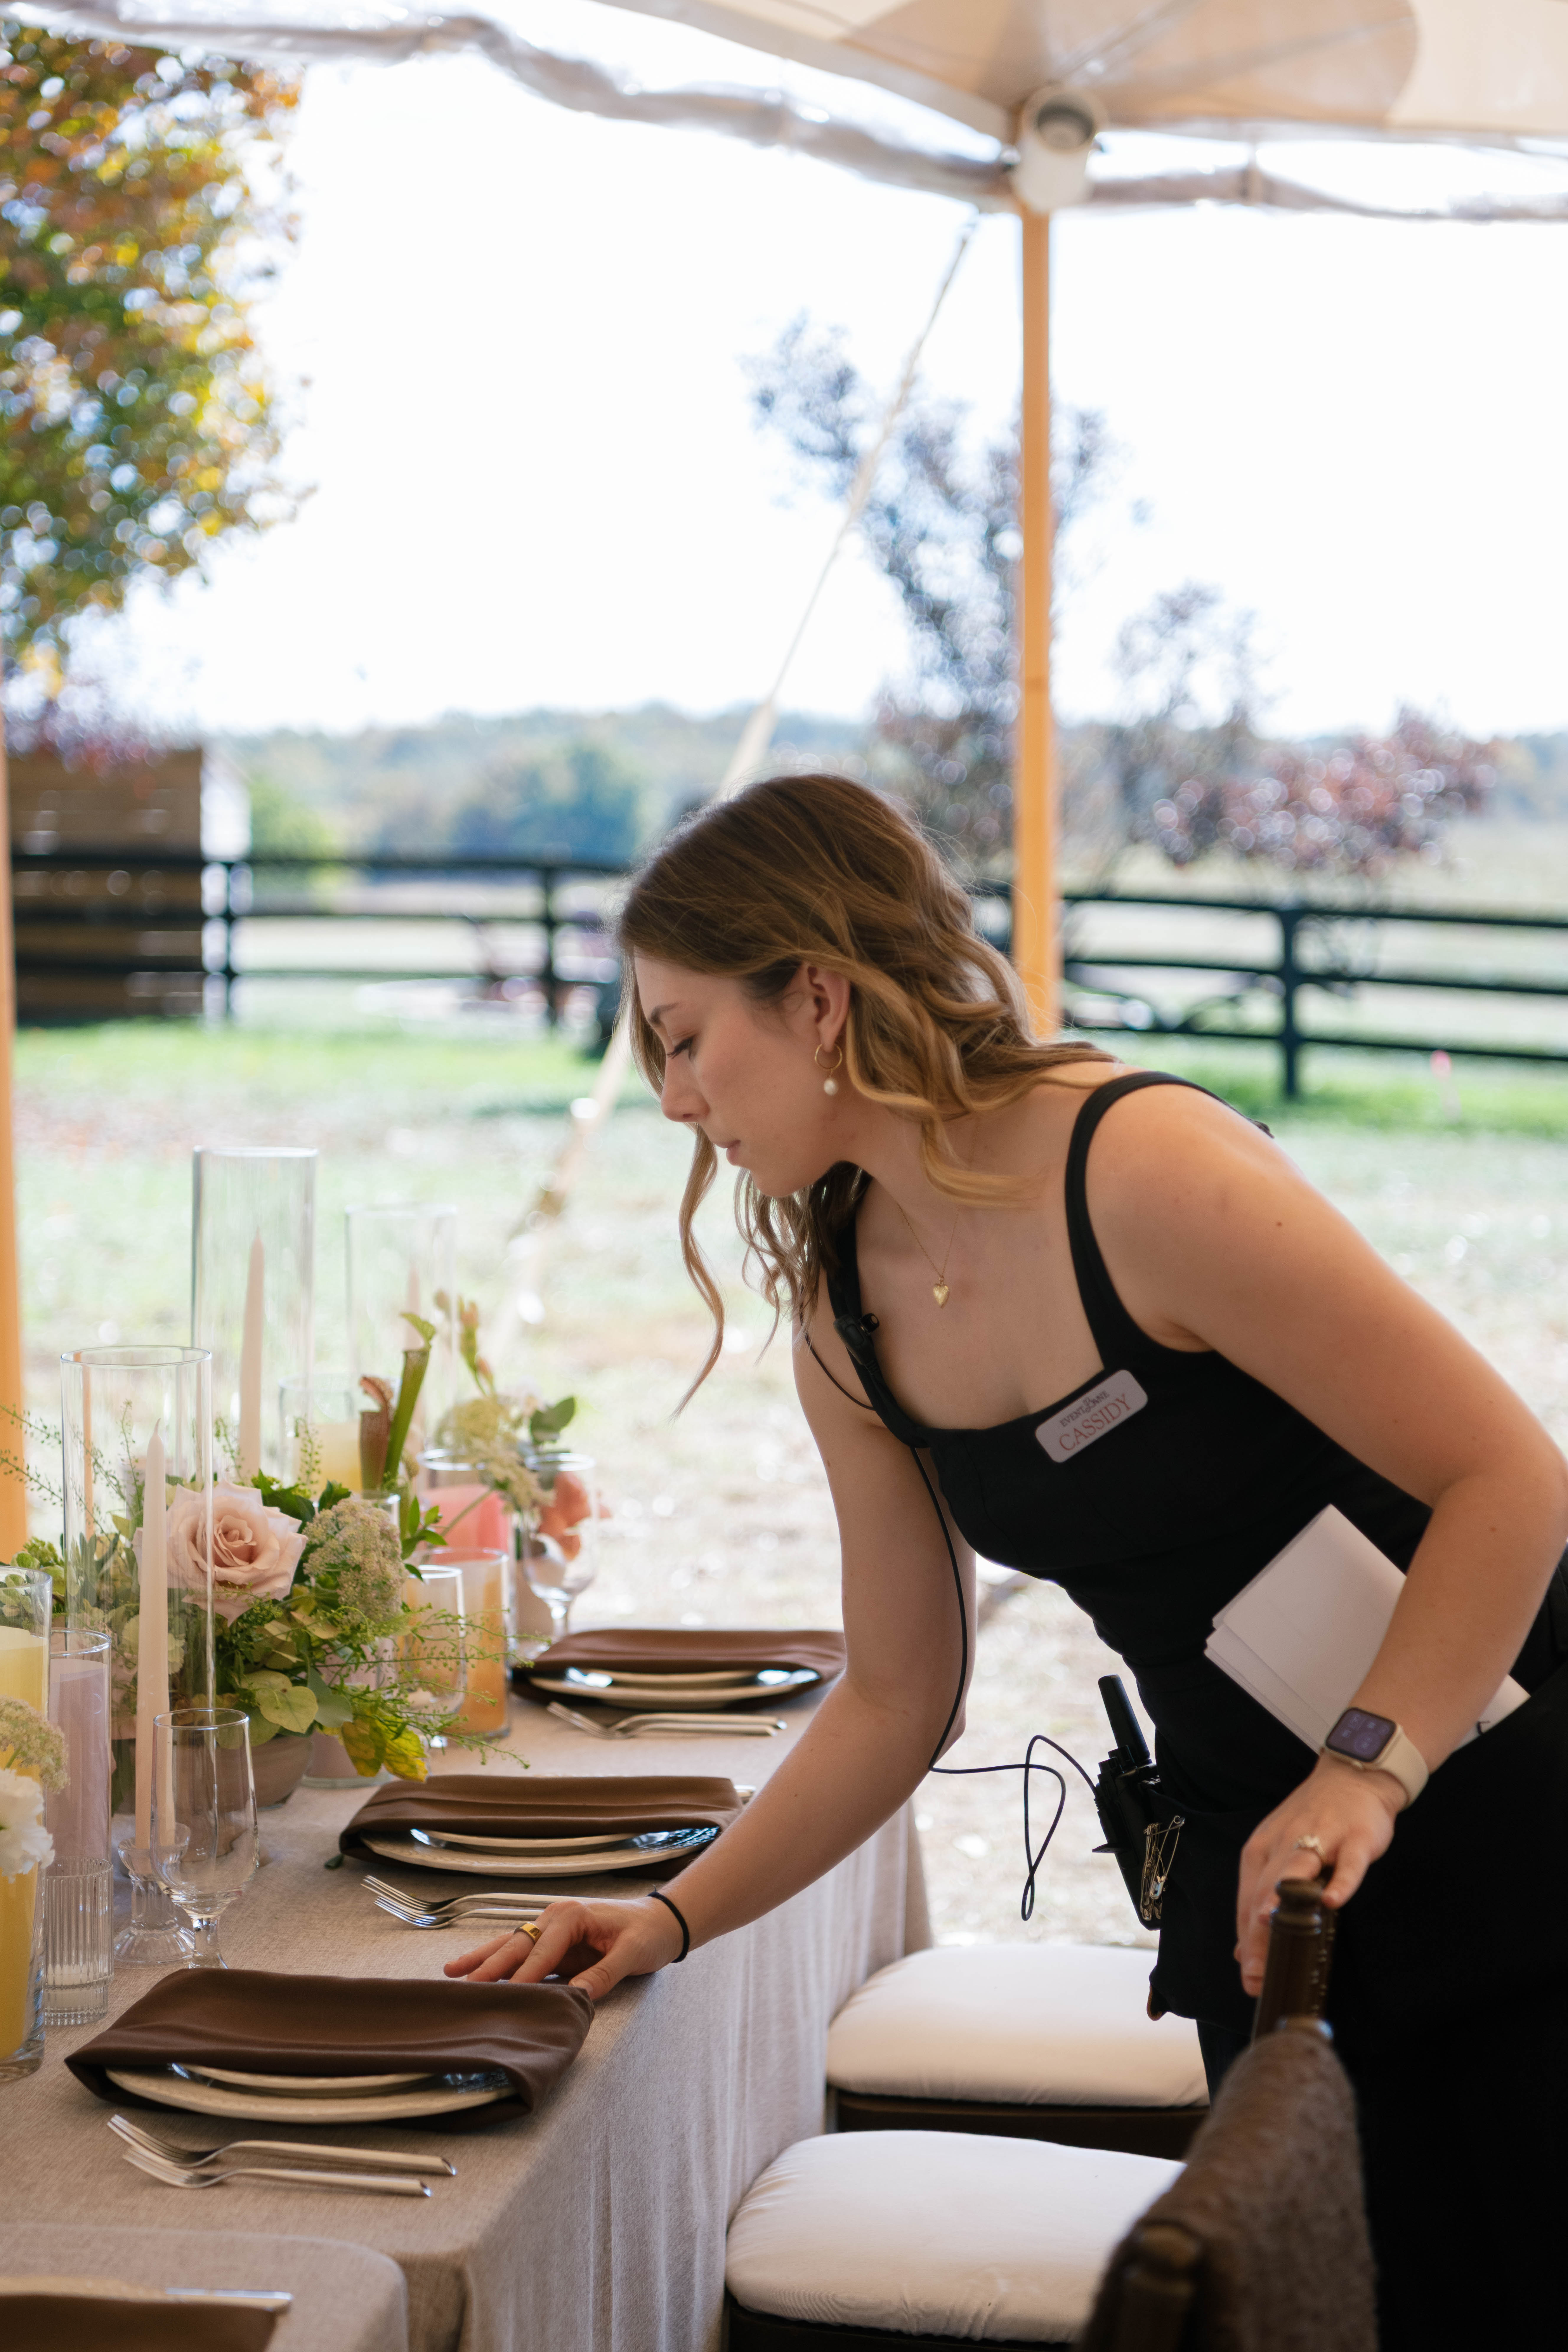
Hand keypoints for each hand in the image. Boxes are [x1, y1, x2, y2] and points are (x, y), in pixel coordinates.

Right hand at [443, 1894, 685, 1999]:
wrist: (660, 1921)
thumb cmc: (648, 1933)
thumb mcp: (633, 1953)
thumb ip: (604, 1973)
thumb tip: (576, 1996)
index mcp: (573, 1916)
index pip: (542, 1950)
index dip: (523, 1976)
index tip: (504, 1996)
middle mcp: (555, 1917)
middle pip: (517, 1945)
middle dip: (490, 1967)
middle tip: (463, 1986)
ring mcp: (551, 1928)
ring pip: (511, 1945)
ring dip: (483, 1960)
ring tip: (451, 1973)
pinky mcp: (552, 1943)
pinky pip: (520, 1953)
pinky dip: (496, 1962)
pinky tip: (473, 1970)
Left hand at [1234, 1755, 1401, 1997]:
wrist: (1353, 1777)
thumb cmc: (1314, 1822)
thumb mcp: (1279, 1854)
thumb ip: (1262, 1898)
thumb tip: (1244, 1949)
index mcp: (1261, 1850)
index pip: (1247, 1900)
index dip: (1246, 1940)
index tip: (1248, 1976)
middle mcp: (1283, 1843)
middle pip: (1265, 1892)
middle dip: (1257, 1934)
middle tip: (1256, 1973)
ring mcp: (1320, 1838)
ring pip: (1295, 1873)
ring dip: (1282, 1901)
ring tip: (1274, 1933)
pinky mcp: (1353, 1838)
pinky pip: (1347, 1863)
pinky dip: (1340, 1881)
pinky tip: (1334, 1902)